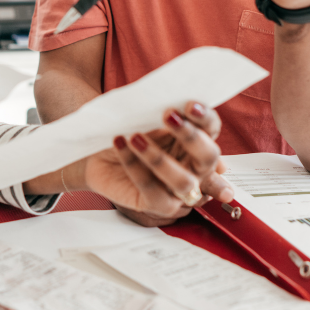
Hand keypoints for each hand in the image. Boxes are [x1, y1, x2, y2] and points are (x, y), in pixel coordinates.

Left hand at [83, 102, 234, 226]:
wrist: (98, 154)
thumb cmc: (128, 132)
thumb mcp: (144, 118)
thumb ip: (163, 112)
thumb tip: (173, 104)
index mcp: (196, 142)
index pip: (211, 128)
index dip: (205, 118)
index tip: (189, 104)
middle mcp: (194, 168)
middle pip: (208, 157)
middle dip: (191, 137)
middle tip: (168, 115)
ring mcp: (179, 190)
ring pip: (183, 181)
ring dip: (159, 158)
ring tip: (135, 137)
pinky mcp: (158, 205)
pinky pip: (152, 190)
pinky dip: (135, 167)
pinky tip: (120, 144)